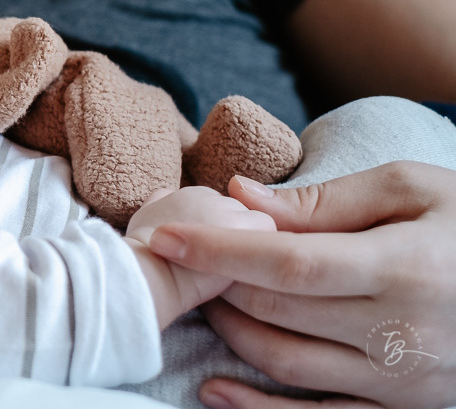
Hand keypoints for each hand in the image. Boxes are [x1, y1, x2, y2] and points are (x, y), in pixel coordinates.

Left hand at [147, 166, 455, 408]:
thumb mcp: (415, 189)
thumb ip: (326, 198)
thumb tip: (242, 197)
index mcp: (400, 268)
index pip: (286, 264)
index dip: (216, 251)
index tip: (163, 237)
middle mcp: (398, 333)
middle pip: (277, 313)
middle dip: (217, 285)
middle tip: (184, 258)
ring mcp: (401, 382)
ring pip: (286, 364)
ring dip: (230, 333)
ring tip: (203, 300)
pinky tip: (215, 390)